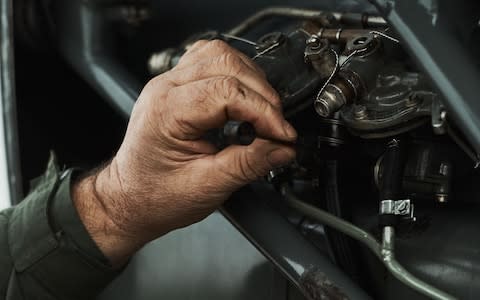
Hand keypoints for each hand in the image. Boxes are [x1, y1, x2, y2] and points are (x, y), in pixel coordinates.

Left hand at [73, 40, 296, 264]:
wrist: (130, 198)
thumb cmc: (155, 195)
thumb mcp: (207, 187)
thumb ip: (248, 164)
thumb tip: (282, 149)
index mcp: (168, 111)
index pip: (228, 92)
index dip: (264, 112)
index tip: (283, 135)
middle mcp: (165, 88)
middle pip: (226, 64)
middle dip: (262, 94)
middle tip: (276, 126)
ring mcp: (169, 82)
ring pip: (220, 53)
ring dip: (250, 78)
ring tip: (263, 111)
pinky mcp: (177, 84)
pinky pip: (210, 59)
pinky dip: (236, 73)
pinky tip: (244, 95)